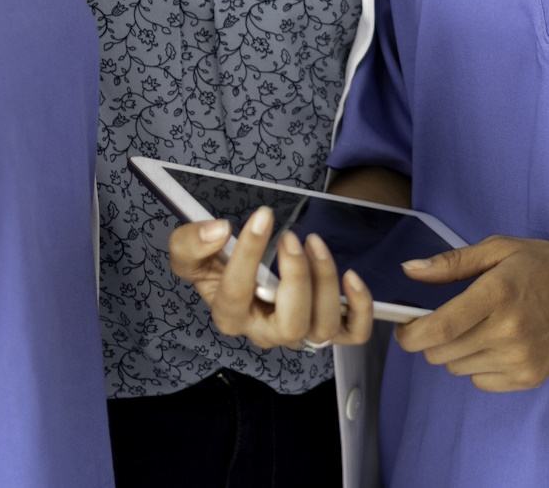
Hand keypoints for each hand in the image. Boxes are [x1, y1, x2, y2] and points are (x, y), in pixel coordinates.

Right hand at [167, 207, 373, 350]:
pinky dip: (359, 308)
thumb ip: (191, 243)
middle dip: (296, 278)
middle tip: (291, 238)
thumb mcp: (189, 252)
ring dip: (325, 283)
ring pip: (321, 328)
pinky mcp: (328, 327)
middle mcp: (266, 332)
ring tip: (315, 242)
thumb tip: (219, 232)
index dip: (249, 255)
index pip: (237, 295)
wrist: (243, 272)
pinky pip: (352, 332)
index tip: (263, 216)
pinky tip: (352, 275)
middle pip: (290, 326)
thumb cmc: (217, 265)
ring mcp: (299, 332)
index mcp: (230, 316)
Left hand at [392, 237, 548, 392]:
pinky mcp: (528, 378)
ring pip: (456, 368)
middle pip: (440, 353)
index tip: (404, 326)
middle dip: (431, 338)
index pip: (438, 328)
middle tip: (446, 319)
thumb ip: (453, 262)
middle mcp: (508, 331)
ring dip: (456, 350)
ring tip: (480, 326)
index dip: (410, 333)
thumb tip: (410, 270)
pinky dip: (478, 365)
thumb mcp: (504, 249)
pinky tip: (498, 343)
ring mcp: (519, 359)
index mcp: (499, 293)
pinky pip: (479, 381)